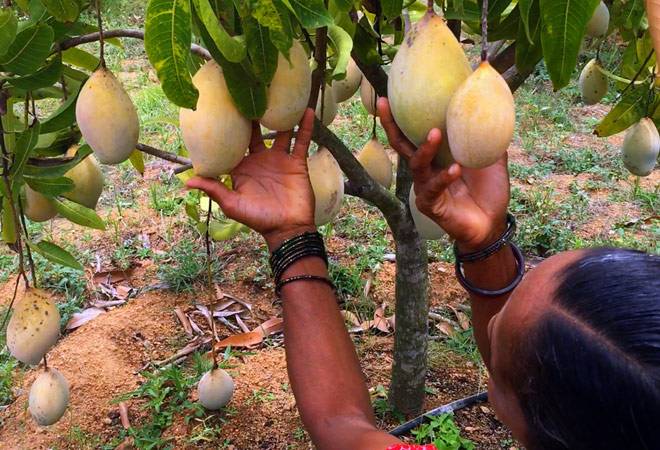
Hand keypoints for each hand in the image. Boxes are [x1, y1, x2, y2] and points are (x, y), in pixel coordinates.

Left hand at [186, 109, 316, 249]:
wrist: (287, 228)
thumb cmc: (258, 218)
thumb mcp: (232, 204)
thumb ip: (214, 189)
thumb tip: (187, 182)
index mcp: (242, 168)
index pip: (232, 143)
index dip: (228, 127)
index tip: (223, 106)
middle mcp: (260, 160)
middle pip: (255, 132)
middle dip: (252, 115)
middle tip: (248, 92)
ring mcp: (279, 159)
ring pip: (280, 132)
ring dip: (279, 116)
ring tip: (277, 95)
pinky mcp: (296, 162)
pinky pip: (301, 141)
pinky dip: (304, 126)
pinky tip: (305, 109)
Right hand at [377, 98, 509, 251]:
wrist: (492, 224)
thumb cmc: (489, 191)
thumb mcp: (492, 157)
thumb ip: (488, 134)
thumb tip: (496, 101)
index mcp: (436, 155)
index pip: (415, 131)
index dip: (403, 114)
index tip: (392, 92)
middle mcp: (425, 169)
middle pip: (400, 144)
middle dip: (391, 124)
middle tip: (384, 104)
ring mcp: (425, 187)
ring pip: (416, 164)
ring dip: (425, 148)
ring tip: (435, 133)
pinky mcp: (430, 204)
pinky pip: (433, 188)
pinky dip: (444, 177)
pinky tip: (456, 169)